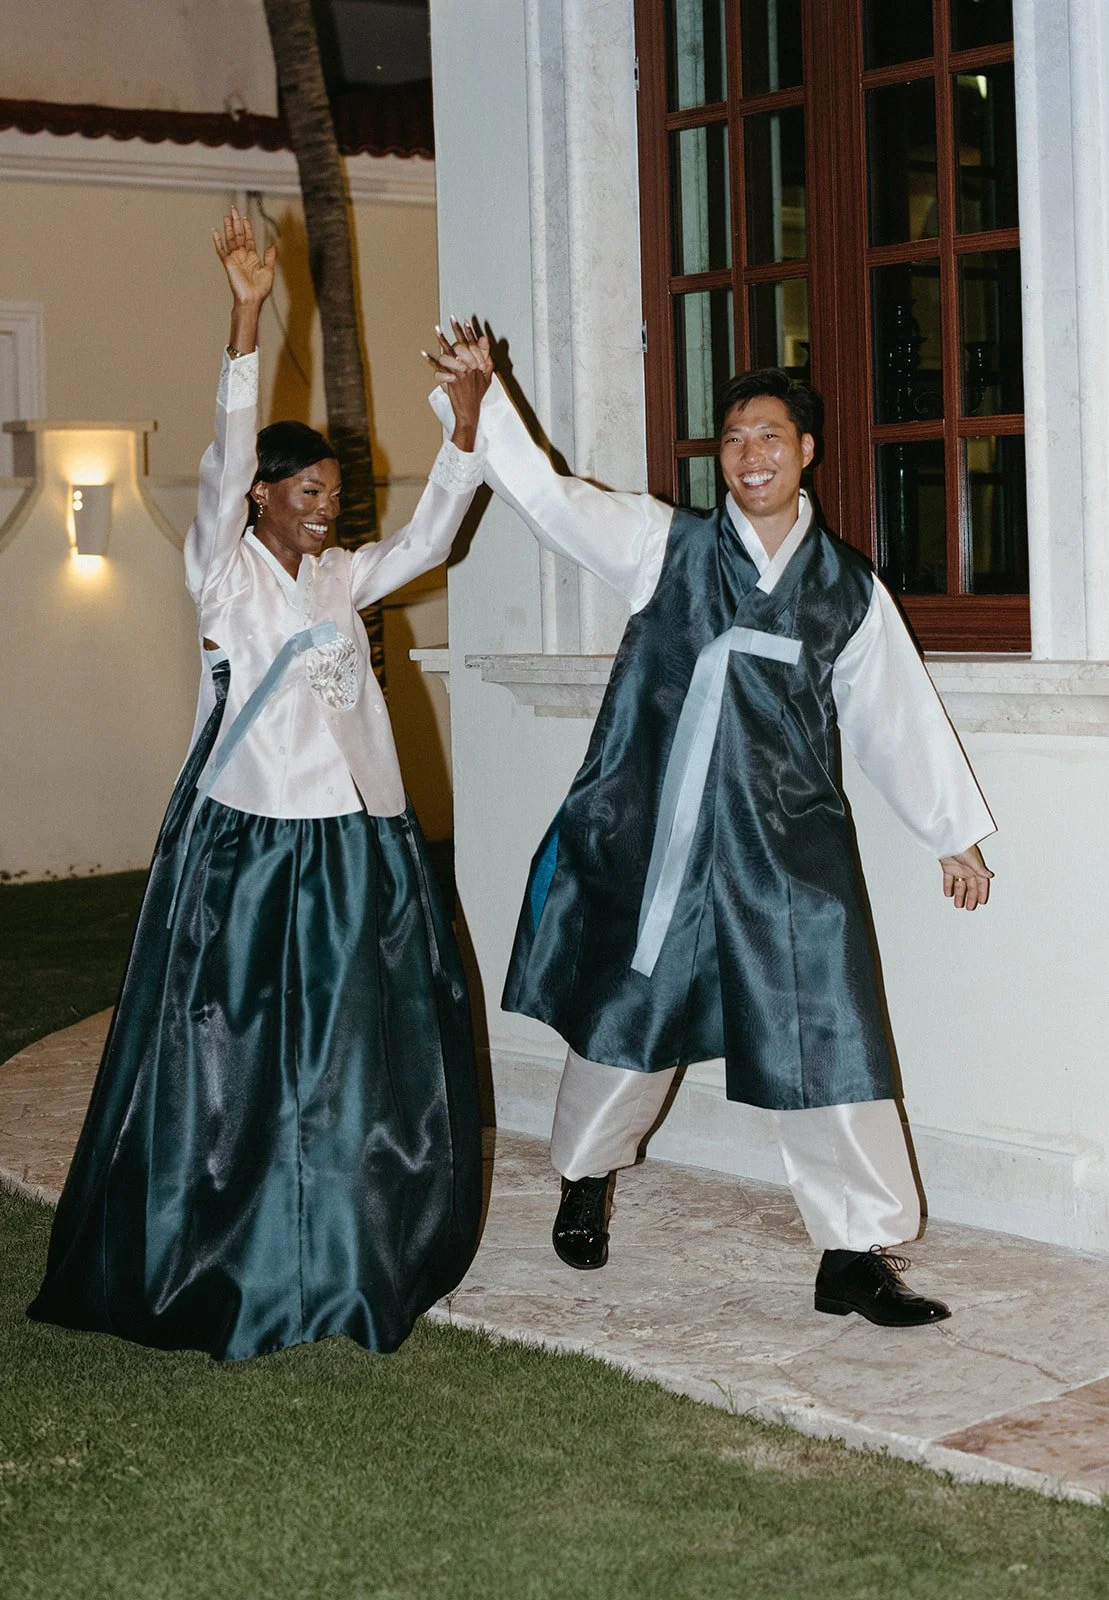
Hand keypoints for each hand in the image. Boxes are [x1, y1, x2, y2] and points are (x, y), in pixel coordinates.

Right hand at [212, 207, 275, 307]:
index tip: (245, 217)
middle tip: (234, 210)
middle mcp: (242, 256)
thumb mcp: (269, 271)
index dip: (247, 227)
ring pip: (230, 239)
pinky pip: (221, 250)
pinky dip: (217, 241)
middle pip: (238, 235)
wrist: (252, 299)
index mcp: (252, 257)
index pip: (249, 238)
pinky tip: (215, 232)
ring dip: (229, 227)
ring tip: (227, 216)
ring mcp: (234, 259)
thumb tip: (273, 246)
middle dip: (237, 222)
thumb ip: (270, 257)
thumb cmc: (260, 289)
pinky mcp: (228, 263)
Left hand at [422, 317, 492, 450]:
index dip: (470, 332)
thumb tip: (485, 341)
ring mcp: (459, 373)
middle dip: (456, 330)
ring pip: (450, 354)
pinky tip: (423, 352)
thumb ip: (486, 359)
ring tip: (437, 328)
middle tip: (451, 317)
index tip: (466, 321)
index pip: (474, 344)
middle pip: (462, 345)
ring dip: (442, 341)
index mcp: (477, 364)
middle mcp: (469, 367)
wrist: (470, 411)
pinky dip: (429, 360)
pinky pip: (438, 368)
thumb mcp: (487, 377)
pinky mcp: (450, 380)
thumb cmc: (477, 394)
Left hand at [939, 845, 992, 910]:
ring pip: (960, 885)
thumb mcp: (973, 859)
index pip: (981, 883)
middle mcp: (968, 869)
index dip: (982, 893)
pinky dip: (948, 887)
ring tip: (958, 904)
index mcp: (976, 867)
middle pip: (971, 886)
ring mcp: (958, 868)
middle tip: (970, 907)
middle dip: (971, 897)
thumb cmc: (962, 844)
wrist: (948, 838)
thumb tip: (989, 876)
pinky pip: (948, 879)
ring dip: (959, 895)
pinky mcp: (948, 866)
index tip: (982, 902)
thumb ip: (979, 869)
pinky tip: (948, 894)